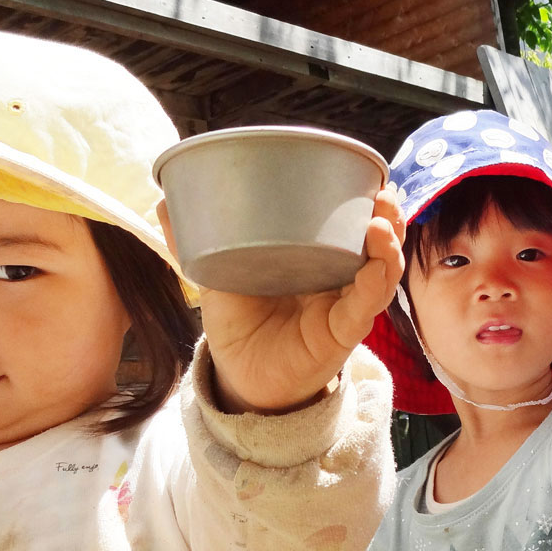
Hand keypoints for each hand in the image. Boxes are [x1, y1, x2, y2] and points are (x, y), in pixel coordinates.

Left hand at [159, 186, 404, 411]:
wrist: (238, 374)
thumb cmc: (238, 322)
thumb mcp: (217, 273)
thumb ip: (195, 239)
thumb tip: (162, 199)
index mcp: (316, 256)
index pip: (352, 221)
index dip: (367, 199)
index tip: (369, 176)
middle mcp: (339, 277)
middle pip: (378, 241)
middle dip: (387, 214)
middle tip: (383, 191)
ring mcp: (345, 304)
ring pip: (381, 270)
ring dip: (388, 245)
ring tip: (381, 221)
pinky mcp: (341, 333)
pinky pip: (364, 307)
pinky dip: (374, 285)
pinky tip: (375, 268)